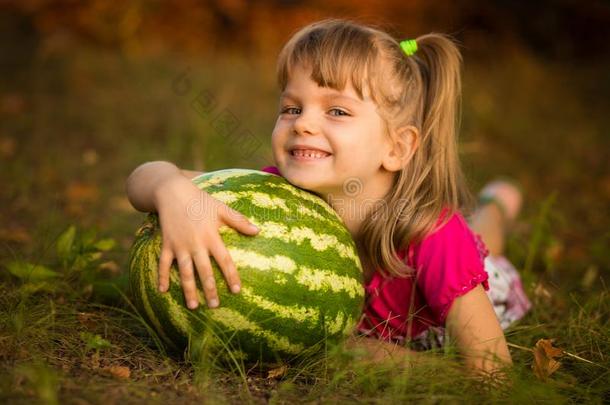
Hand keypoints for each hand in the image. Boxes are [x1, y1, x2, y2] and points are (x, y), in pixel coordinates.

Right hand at [153, 175, 258, 308]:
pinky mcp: (167, 244)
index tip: (237, 290)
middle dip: (210, 289)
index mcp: (211, 236)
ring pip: (184, 272)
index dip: (231, 276)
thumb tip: (258, 231)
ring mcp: (180, 245)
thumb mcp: (221, 208)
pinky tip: (163, 291)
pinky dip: (162, 277)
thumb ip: (239, 221)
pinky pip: (163, 264)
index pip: (224, 260)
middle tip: (215, 306)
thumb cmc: (200, 200)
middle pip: (204, 271)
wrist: (172, 191)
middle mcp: (196, 243)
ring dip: (188, 290)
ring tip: (193, 306)